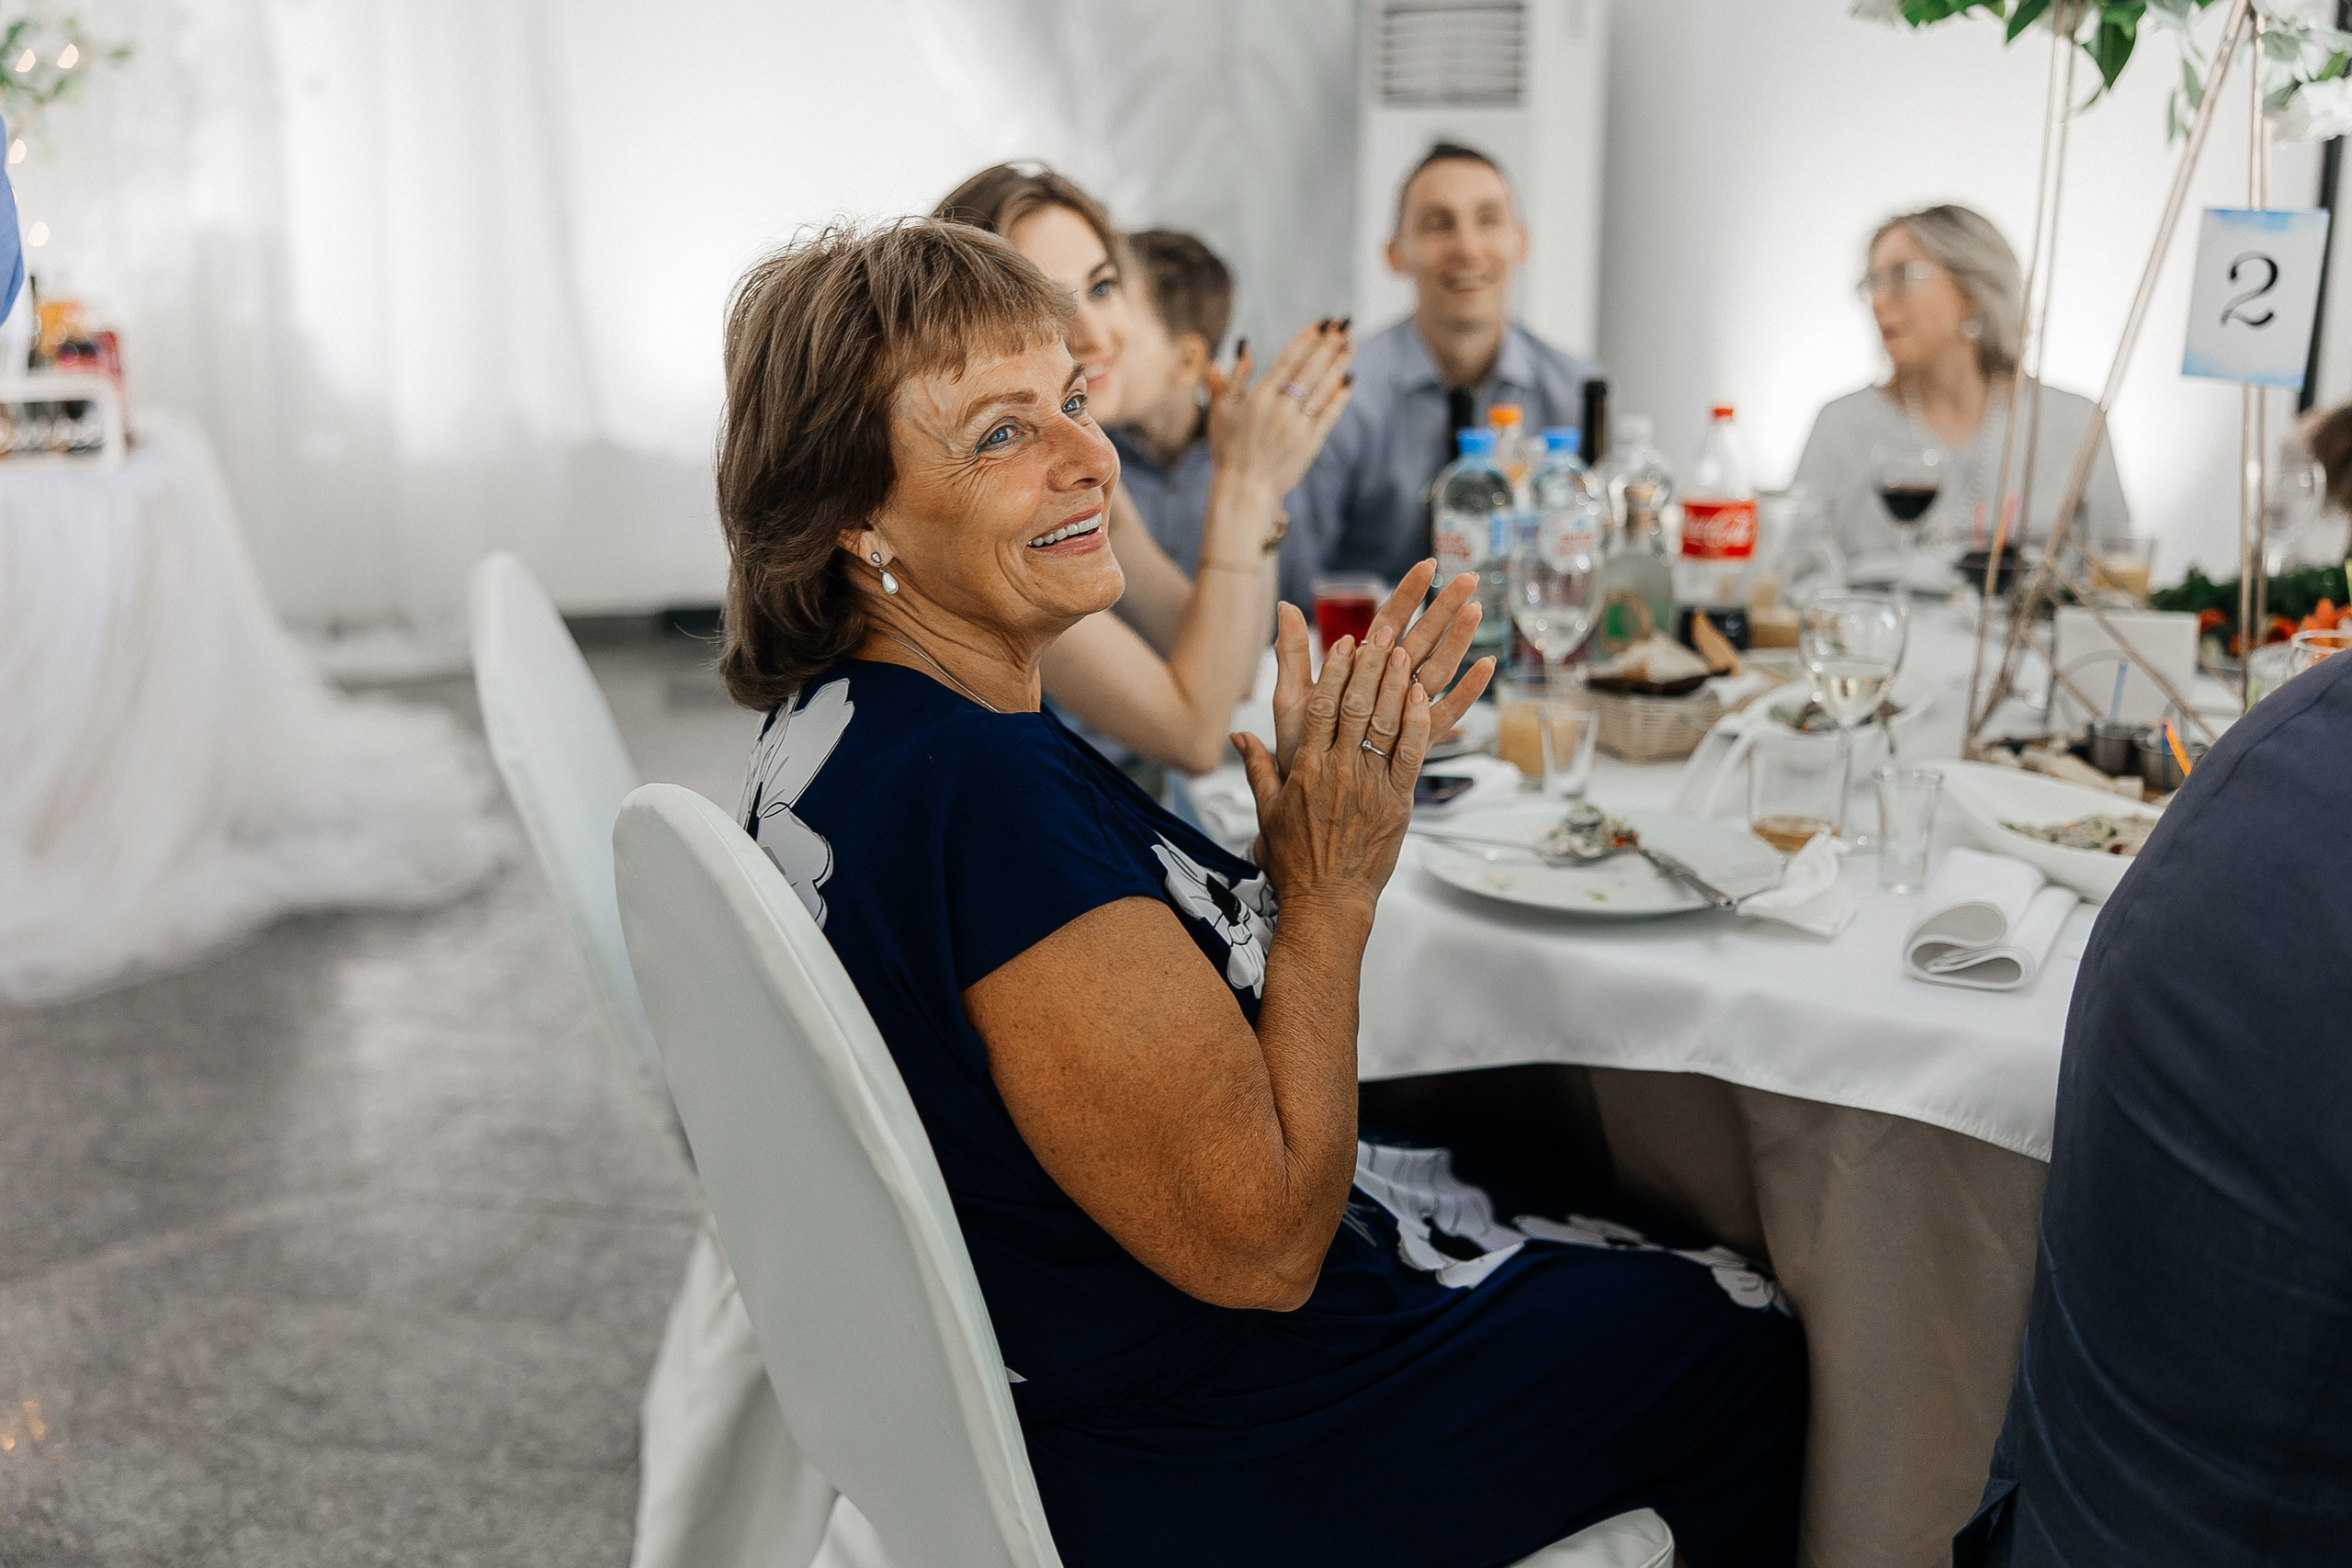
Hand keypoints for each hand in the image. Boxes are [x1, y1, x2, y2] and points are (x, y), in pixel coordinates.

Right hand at [1203, 319, 1354, 499]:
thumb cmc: (1228, 448)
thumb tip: (1243, 345)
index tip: (1321, 323)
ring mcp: (1297, 427)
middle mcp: (1280, 410)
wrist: (1243, 489)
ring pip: (1322, 389)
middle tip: (1343, 324)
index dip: (1306, 340)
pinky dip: (1339, 397)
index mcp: (1258, 398)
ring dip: (1338, 364)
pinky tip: (1349, 380)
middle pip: (1309, 370)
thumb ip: (1230, 378)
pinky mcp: (1310, 444)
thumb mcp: (1220, 411)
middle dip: (1328, 345)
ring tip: (1351, 344)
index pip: (1287, 361)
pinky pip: (1328, 415)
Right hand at [1235, 625, 1425, 920]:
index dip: (1333, 672)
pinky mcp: (1397, 803)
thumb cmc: (1296, 860)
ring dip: (1394, 684)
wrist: (1326, 901)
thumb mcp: (1267, 811)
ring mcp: (1369, 786)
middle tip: (1381, 632)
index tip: (1343, 643)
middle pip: (1354, 706)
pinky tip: (1421, 697)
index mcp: (1306, 769)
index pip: (1319, 707)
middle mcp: (1338, 771)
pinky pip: (1410, 756)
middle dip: (1368, 666)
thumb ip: (1257, 768)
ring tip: (1403, 651)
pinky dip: (1417, 724)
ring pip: (1384, 724)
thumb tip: (1238, 737)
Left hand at [1269, 561, 1495, 777]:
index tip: (1428, 564)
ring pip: (1436, 670)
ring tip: (1477, 612)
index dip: (1407, 594)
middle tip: (1468, 579)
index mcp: (1360, 671)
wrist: (1308, 804)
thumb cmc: (1299, 750)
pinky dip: (1465, 692)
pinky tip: (1486, 667)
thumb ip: (1292, 653)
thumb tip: (1284, 606)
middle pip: (1419, 640)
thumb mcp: (1291, 699)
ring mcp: (1403, 713)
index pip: (1388, 621)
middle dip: (1443, 608)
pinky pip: (1444, 714)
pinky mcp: (1414, 743)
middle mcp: (1386, 688)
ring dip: (1457, 641)